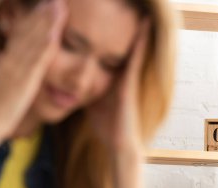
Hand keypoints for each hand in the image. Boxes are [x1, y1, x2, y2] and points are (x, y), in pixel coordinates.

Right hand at [0, 0, 67, 139]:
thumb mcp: (1, 83)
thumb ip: (6, 70)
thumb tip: (6, 60)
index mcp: (6, 60)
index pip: (20, 34)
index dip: (32, 18)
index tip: (43, 6)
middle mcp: (11, 59)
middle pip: (28, 31)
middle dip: (42, 14)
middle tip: (54, 0)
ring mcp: (18, 68)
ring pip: (34, 40)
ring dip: (47, 22)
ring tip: (58, 5)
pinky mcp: (25, 80)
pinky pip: (37, 59)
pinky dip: (45, 44)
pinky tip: (54, 32)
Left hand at [87, 20, 149, 160]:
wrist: (119, 143)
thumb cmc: (108, 126)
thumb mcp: (94, 102)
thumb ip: (89, 90)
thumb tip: (75, 83)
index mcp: (112, 77)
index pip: (110, 50)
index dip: (109, 33)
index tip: (105, 14)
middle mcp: (122, 74)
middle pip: (123, 43)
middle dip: (123, 24)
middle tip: (126, 5)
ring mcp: (129, 77)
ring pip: (134, 46)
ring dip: (136, 28)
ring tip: (134, 6)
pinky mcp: (131, 81)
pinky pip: (137, 57)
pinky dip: (141, 41)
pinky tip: (142, 24)